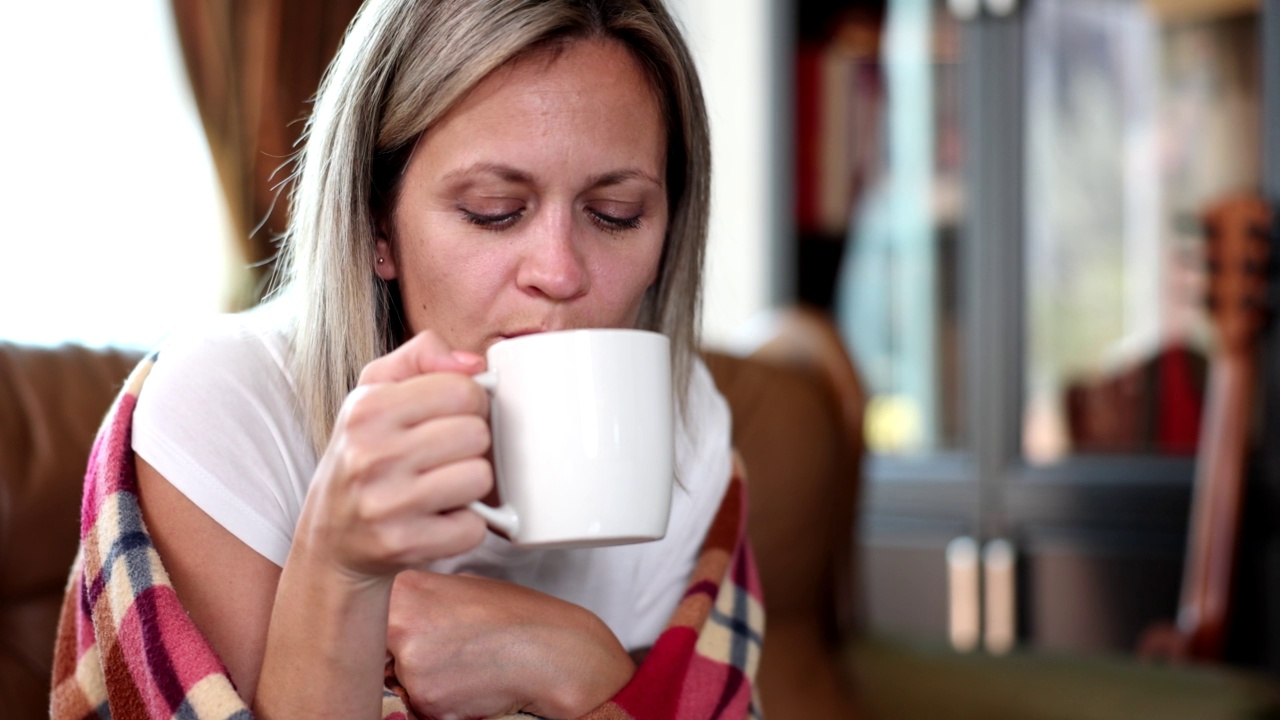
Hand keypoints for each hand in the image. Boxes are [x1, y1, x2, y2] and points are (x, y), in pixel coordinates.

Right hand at [292, 330, 493, 583]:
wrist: (331, 539)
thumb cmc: (364, 456)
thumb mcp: (374, 392)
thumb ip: (420, 358)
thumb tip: (473, 363)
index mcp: (367, 409)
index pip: (462, 390)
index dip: (471, 403)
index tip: (454, 417)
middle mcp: (371, 454)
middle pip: (476, 434)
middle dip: (470, 446)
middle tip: (445, 457)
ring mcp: (385, 504)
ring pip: (480, 478)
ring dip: (470, 486)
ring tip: (441, 486)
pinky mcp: (402, 545)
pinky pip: (473, 526)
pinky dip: (464, 525)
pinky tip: (436, 519)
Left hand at [387, 571, 635, 719]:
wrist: (554, 650)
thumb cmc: (515, 619)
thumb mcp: (460, 589)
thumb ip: (419, 599)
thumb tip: (392, 610)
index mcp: (406, 586)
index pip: (362, 614)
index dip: (383, 628)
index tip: (399, 632)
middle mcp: (400, 620)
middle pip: (374, 650)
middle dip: (396, 655)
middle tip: (440, 648)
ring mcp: (411, 660)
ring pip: (396, 681)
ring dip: (421, 680)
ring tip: (463, 662)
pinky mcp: (426, 697)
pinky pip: (418, 705)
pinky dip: (440, 701)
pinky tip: (470, 682)